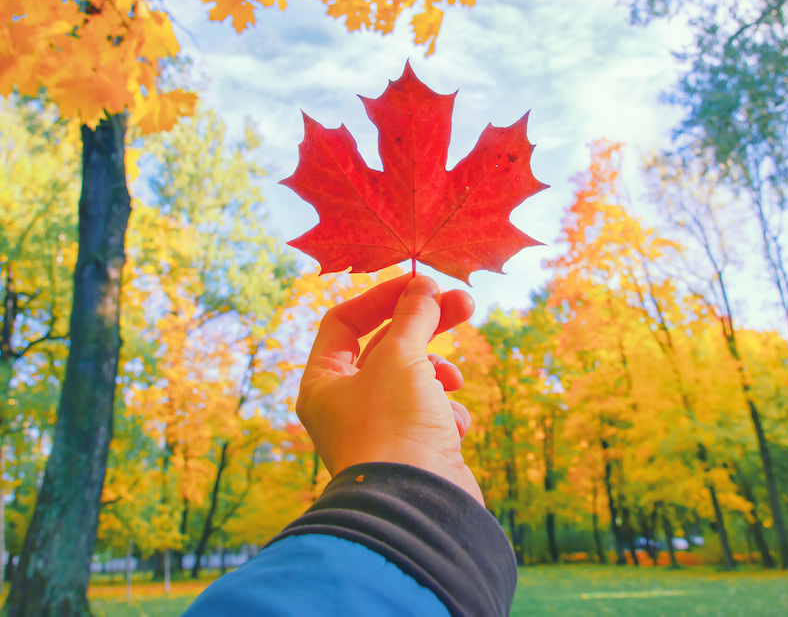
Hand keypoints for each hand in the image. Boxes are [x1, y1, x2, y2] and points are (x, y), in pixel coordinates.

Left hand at [296, 274, 481, 503]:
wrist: (416, 504)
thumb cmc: (393, 426)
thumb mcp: (401, 356)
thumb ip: (413, 316)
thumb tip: (423, 287)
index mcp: (323, 382)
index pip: (344, 322)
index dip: (382, 297)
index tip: (421, 282)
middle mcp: (345, 405)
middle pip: (386, 347)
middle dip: (426, 324)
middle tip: (464, 302)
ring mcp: (380, 429)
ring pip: (413, 379)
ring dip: (438, 372)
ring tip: (452, 380)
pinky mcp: (412, 450)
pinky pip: (431, 415)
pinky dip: (446, 413)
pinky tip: (451, 426)